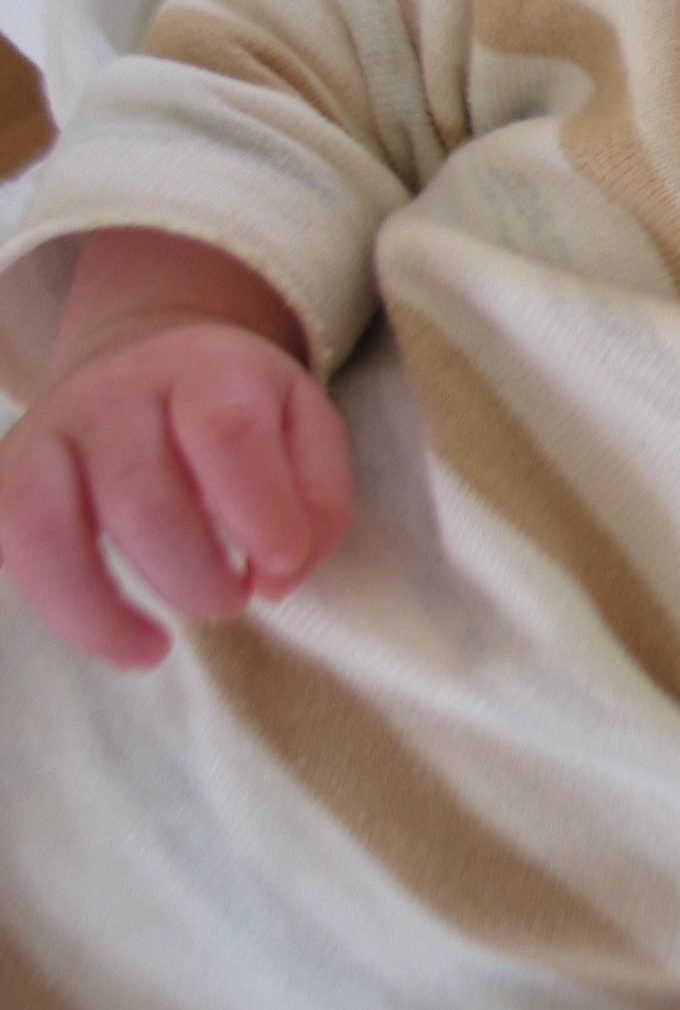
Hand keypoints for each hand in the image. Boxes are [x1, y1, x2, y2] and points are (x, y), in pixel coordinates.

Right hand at [0, 322, 352, 666]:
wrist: (150, 361)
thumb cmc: (244, 411)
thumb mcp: (308, 428)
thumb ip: (318, 497)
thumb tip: (280, 576)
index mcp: (207, 367)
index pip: (226, 430)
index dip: (260, 511)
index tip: (282, 567)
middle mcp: (116, 391)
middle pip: (140, 498)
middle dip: (195, 577)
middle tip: (233, 599)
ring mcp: (48, 430)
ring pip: (44, 528)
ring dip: (103, 612)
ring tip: (156, 648)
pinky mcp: (5, 474)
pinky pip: (5, 548)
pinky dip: (55, 609)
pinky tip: (112, 636)